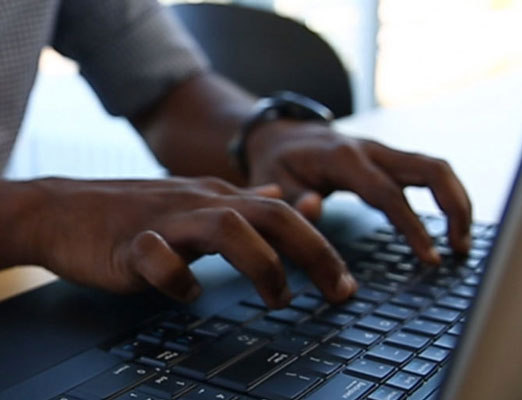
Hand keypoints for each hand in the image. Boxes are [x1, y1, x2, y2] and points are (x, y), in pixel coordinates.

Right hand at [5, 177, 356, 306]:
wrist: (64, 210)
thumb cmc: (135, 212)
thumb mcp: (198, 202)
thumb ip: (244, 204)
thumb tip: (283, 198)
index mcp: (220, 198)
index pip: (285, 212)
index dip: (322, 245)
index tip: (344, 281)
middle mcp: (201, 203)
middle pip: (271, 214)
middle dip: (313, 252)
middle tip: (337, 292)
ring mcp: (166, 220)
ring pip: (226, 227)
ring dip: (261, 264)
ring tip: (278, 299)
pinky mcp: (129, 243)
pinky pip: (158, 257)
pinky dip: (180, 278)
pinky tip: (190, 294)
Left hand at [247, 120, 471, 263]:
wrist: (281, 135)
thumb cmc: (276, 163)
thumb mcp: (272, 183)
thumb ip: (292, 200)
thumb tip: (317, 209)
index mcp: (345, 158)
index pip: (389, 194)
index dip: (413, 226)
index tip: (431, 257)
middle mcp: (372, 150)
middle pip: (431, 168)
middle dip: (455, 207)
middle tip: (461, 249)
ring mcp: (383, 152)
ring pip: (436, 168)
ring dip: (457, 202)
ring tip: (462, 243)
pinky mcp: (388, 159)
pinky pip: (427, 172)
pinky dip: (445, 196)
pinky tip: (448, 225)